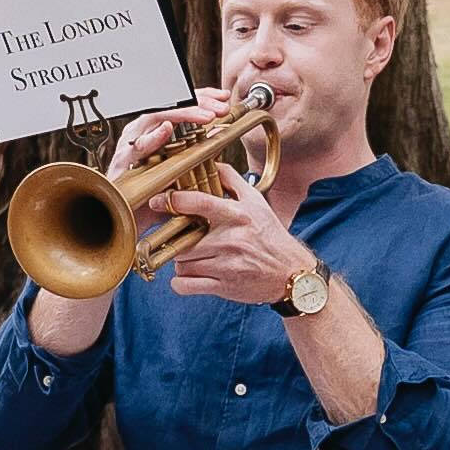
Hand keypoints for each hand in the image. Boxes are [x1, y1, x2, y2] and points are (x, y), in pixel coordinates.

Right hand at [107, 93, 235, 191]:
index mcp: (157, 129)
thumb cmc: (151, 193)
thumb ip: (199, 150)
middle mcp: (143, 131)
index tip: (223, 97)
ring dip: (182, 115)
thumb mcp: (183, 168)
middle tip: (220, 108)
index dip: (202, 97)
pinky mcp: (123, 161)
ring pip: (155, 118)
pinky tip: (166, 130)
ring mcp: (132, 143)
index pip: (180, 105)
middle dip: (198, 102)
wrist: (125, 216)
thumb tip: (220, 132)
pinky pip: (138, 146)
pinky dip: (152, 137)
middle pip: (169, 106)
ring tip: (204, 117)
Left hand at [162, 162, 312, 306]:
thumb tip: (211, 162)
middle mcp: (231, 240)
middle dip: (178, 238)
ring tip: (192, 255)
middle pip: (183, 238)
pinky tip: (189, 275)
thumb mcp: (257, 202)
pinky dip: (180, 281)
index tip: (159, 201)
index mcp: (237, 216)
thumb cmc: (270, 235)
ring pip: (181, 262)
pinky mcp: (223, 287)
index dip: (175, 201)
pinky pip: (185, 285)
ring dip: (180, 260)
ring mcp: (226, 266)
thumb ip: (232, 180)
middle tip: (182, 237)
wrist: (290, 273)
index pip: (200, 203)